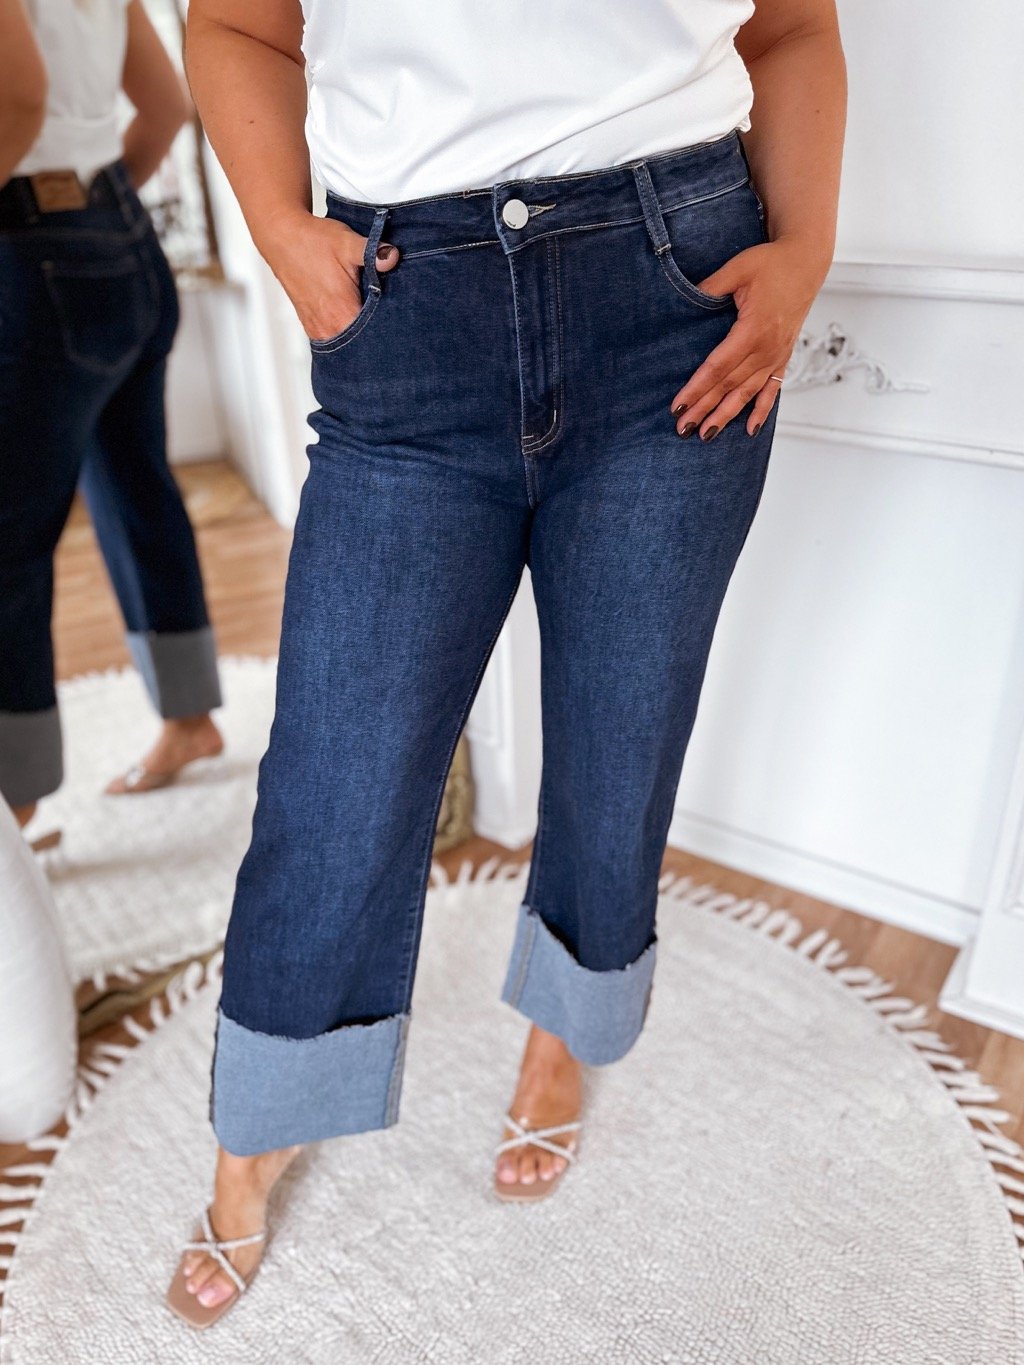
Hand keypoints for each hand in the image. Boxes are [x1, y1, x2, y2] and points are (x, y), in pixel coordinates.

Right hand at [255, 209, 399, 341]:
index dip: (391, 331)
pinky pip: (335, 337)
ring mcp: (318, 329)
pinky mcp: (311, 326)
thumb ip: (373, 252)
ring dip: (360, 333)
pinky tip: (354, 317)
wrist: (282, 237)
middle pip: (364, 344)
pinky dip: (346, 331)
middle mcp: (330, 328)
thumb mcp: (348, 243)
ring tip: (371, 318)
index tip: (399, 322)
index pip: (376, 338)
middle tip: (389, 318)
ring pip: (349, 343)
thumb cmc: (313, 241)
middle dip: (377, 334)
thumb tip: (392, 257)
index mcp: (343, 313)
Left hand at [670, 236, 827, 438]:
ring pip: (748, 393)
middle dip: (705, 409)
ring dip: (726, 415)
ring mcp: (776, 355)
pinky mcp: (783, 356)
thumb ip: (710, 286)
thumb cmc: (771, 263)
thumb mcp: (737, 269)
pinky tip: (749, 429)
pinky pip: (772, 389)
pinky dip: (762, 411)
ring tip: (707, 434)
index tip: (679, 407)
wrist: (805, 262)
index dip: (697, 389)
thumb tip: (684, 299)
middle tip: (683, 429)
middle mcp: (767, 348)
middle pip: (729, 386)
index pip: (718, 367)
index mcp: (753, 329)